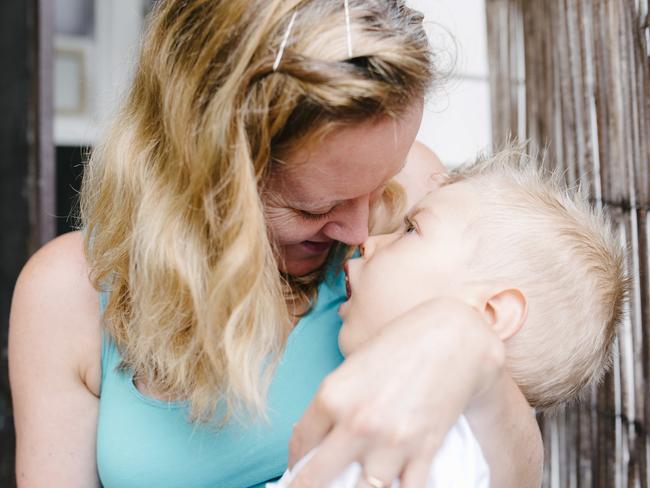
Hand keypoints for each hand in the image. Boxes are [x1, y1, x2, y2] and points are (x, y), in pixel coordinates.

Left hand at [287, 297, 505, 487]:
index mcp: (333, 396)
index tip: (297, 467)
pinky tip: (391, 485)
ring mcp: (391, 442)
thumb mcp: (354, 365)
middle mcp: (357, 423)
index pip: (300, 443)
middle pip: (316, 478)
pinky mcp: (423, 452)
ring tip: (352, 484)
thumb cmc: (400, 343)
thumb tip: (318, 434)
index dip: (295, 460)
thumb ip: (334, 401)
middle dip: (307, 487)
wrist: (453, 338)